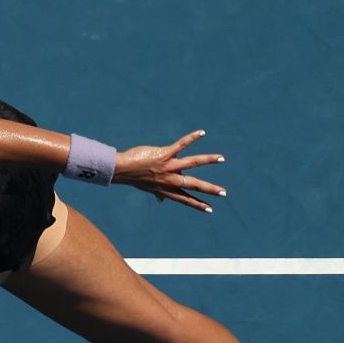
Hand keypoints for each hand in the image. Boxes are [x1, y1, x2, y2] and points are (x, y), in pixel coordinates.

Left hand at [113, 130, 227, 212]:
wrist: (119, 169)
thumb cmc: (134, 177)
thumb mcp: (147, 188)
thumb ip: (157, 193)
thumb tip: (161, 201)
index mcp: (166, 188)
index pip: (184, 198)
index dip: (197, 204)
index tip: (210, 209)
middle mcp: (169, 179)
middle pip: (192, 184)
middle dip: (209, 189)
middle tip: (224, 193)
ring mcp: (167, 166)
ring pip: (192, 163)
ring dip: (208, 160)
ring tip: (221, 158)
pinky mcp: (164, 154)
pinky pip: (181, 144)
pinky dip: (192, 138)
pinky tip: (202, 132)